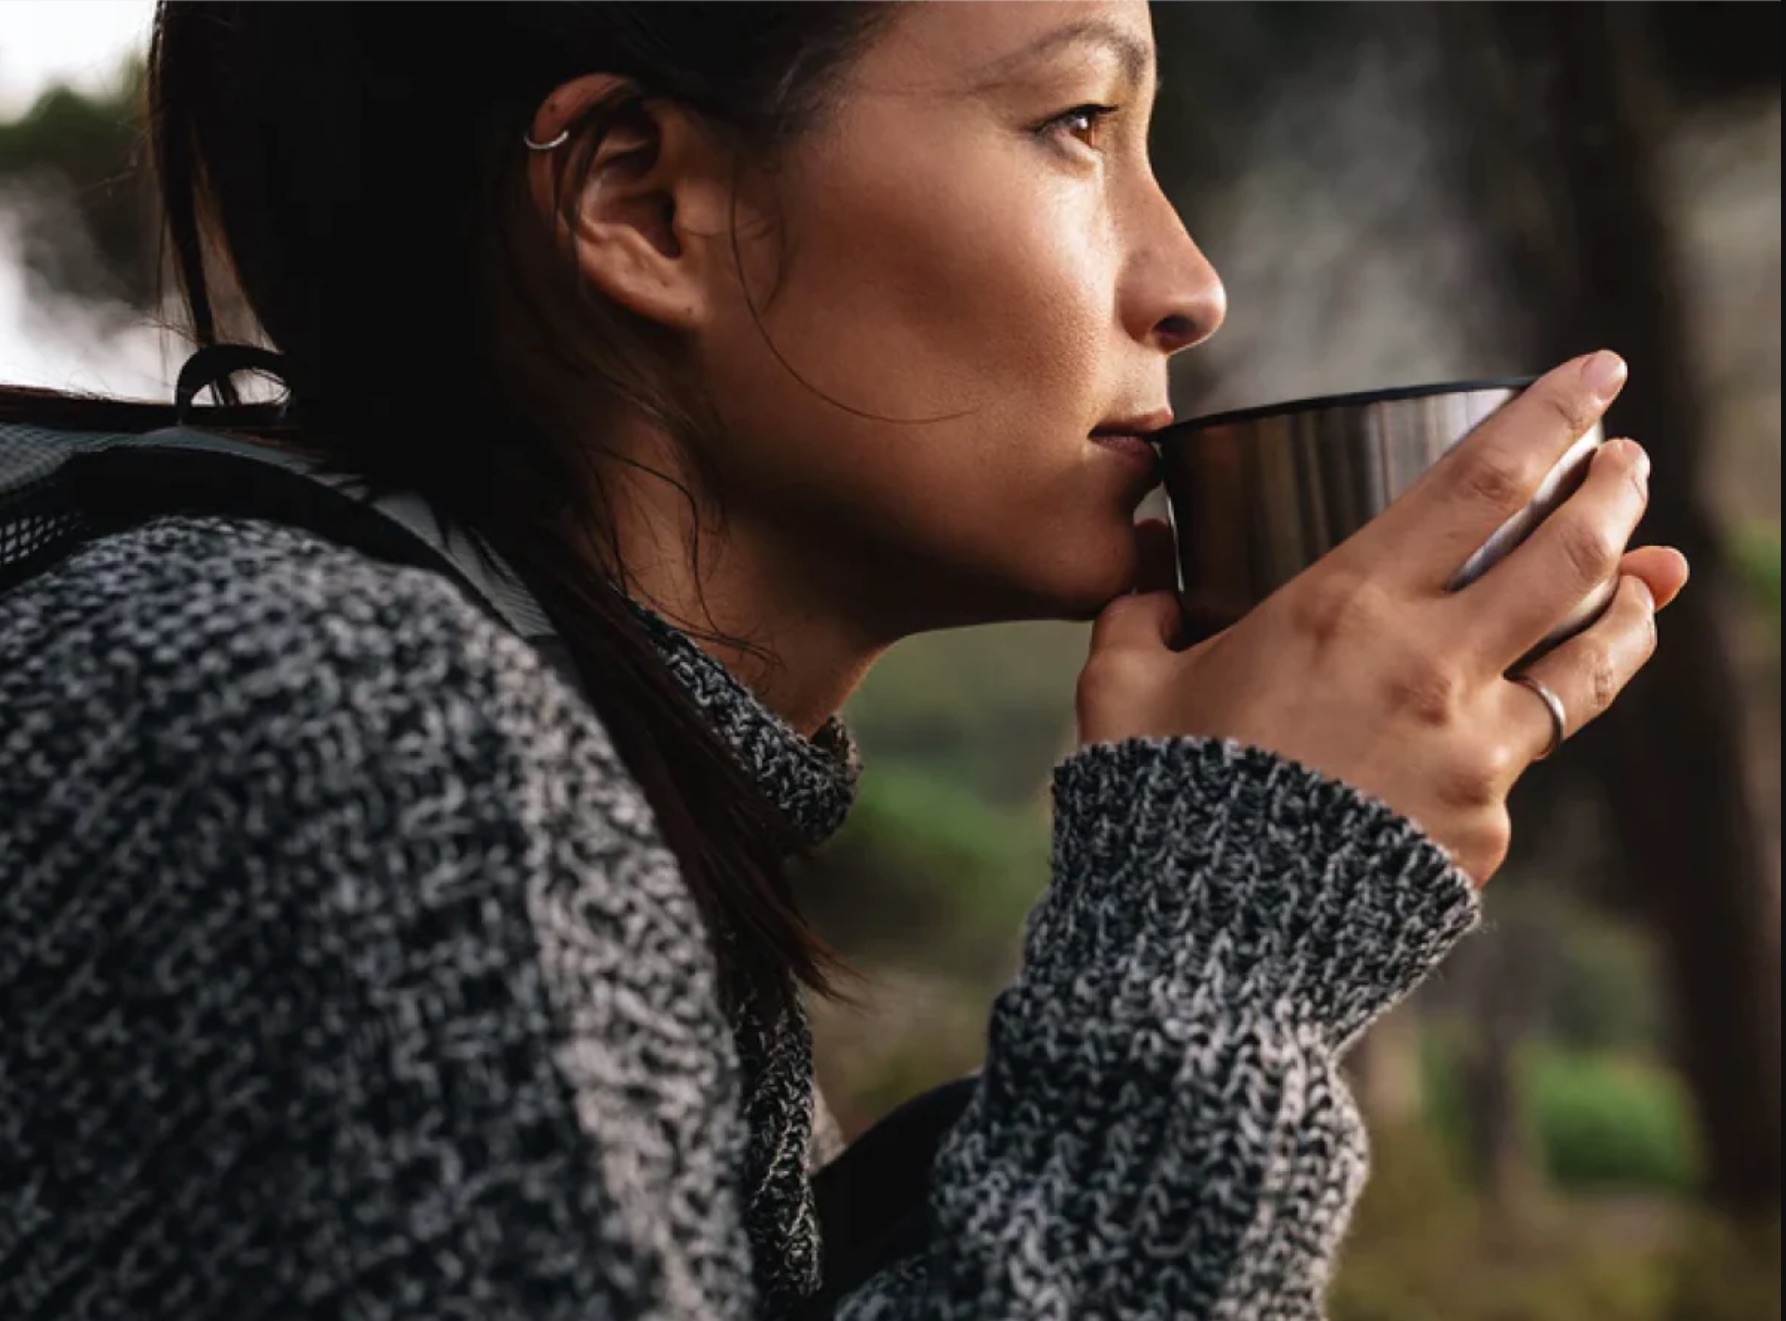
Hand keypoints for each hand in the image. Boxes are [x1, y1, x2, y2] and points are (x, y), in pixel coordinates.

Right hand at [1079, 352, 1688, 886]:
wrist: (1202, 952)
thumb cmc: (1153, 803)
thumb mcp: (1121, 688)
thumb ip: (1139, 610)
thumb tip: (1146, 562)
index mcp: (1345, 608)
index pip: (1483, 482)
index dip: (1553, 414)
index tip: (1599, 371)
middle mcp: (1432, 669)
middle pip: (1571, 554)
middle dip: (1616, 490)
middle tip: (1628, 461)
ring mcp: (1475, 756)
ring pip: (1591, 661)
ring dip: (1632, 605)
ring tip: (1655, 577)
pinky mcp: (1486, 832)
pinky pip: (1522, 763)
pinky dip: (1527, 727)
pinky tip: (1524, 717)